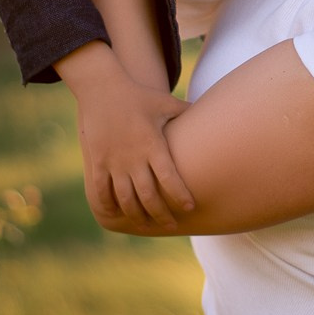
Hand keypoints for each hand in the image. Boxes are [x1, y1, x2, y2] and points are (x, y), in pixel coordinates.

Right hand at [57, 42, 192, 228]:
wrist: (103, 88)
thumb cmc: (139, 96)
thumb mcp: (166, 103)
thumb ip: (187, 112)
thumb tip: (215, 110)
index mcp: (153, 145)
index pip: (169, 178)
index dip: (180, 195)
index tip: (190, 208)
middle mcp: (134, 157)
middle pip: (148, 196)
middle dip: (161, 214)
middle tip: (173, 226)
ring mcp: (114, 162)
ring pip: (126, 199)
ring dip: (137, 216)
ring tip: (147, 226)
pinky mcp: (98, 162)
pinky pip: (102, 191)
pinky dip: (109, 206)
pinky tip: (117, 214)